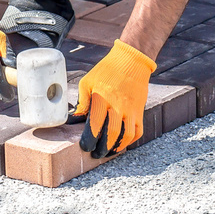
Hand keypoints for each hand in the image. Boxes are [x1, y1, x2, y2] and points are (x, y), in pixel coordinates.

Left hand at [68, 40, 156, 157]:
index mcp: (102, 98)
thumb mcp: (88, 82)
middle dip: (101, 148)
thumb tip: (74, 119)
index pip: (94, 125)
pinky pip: (137, 131)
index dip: (89, 139)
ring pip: (125, 135)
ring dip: (116, 148)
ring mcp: (131, 109)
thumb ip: (82, 101)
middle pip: (110, 134)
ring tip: (107, 153)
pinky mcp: (140, 111)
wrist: (132, 60)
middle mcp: (118, 106)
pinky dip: (130, 141)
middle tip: (94, 153)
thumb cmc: (107, 71)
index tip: (84, 146)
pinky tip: (121, 144)